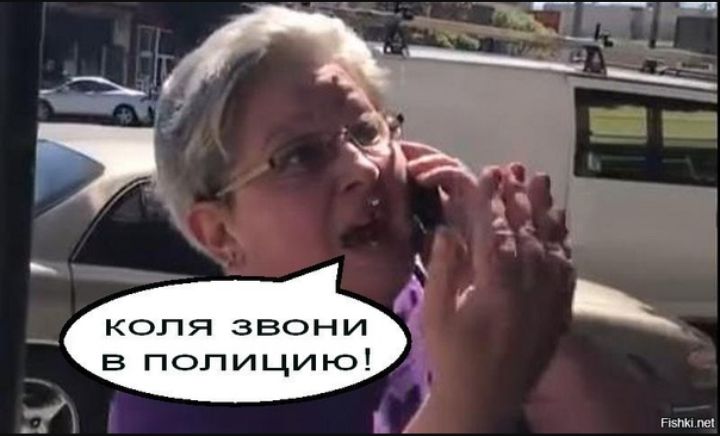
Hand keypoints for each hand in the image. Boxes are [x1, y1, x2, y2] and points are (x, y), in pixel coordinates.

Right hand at [402, 142, 575, 429]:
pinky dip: (563, 247)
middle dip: (521, 198)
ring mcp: (547, 302)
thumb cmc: (452, 355)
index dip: (492, 202)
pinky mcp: (557, 315)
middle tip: (516, 169)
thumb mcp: (435, 313)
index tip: (488, 175)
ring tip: (542, 185)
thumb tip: (448, 230)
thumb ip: (444, 268)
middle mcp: (528, 290)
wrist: (483, 398)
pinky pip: (566, 274)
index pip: (496, 234)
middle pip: (529, 234)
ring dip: (546, 214)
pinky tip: (560, 231)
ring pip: (552, 249)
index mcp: (495, 288)